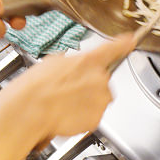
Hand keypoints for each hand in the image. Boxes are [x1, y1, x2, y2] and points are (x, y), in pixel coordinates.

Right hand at [0, 34, 135, 143]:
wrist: (29, 111)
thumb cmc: (34, 87)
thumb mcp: (52, 62)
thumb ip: (73, 62)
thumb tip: (74, 66)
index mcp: (89, 60)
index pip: (114, 48)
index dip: (123, 44)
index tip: (131, 40)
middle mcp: (99, 79)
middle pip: (102, 80)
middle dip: (89, 86)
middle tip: (67, 91)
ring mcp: (100, 100)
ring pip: (99, 100)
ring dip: (86, 102)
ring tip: (64, 104)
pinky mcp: (96, 119)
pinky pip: (93, 116)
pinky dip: (82, 117)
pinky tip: (65, 114)